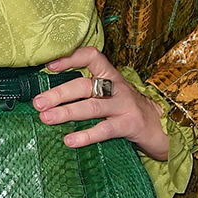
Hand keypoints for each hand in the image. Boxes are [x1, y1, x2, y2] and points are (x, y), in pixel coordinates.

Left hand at [32, 47, 168, 158]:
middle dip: (59, 93)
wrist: (159, 127)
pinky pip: (105, 130)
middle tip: (37, 103)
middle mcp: (116, 87)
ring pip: (91, 107)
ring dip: (66, 112)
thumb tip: (48, 97)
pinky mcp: (129, 125)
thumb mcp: (109, 94)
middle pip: (84, 85)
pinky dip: (86, 135)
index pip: (91, 56)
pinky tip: (69, 140)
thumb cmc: (126, 110)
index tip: (49, 67)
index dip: (71, 58)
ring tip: (46, 118)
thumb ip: (86, 91)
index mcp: (110, 76)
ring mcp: (124, 106)